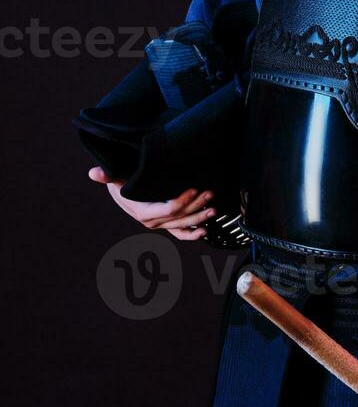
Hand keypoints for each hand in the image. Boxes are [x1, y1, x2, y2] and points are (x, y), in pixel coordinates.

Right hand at [88, 166, 214, 240]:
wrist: (123, 190)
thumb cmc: (121, 182)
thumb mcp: (115, 177)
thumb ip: (107, 175)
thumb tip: (94, 173)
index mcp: (143, 212)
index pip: (167, 209)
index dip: (182, 201)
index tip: (194, 189)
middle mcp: (152, 222)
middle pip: (179, 216)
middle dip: (196, 206)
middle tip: (210, 194)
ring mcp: (160, 224)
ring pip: (183, 224)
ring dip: (199, 217)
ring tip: (213, 209)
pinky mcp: (166, 223)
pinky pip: (180, 233)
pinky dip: (192, 234)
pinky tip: (204, 230)